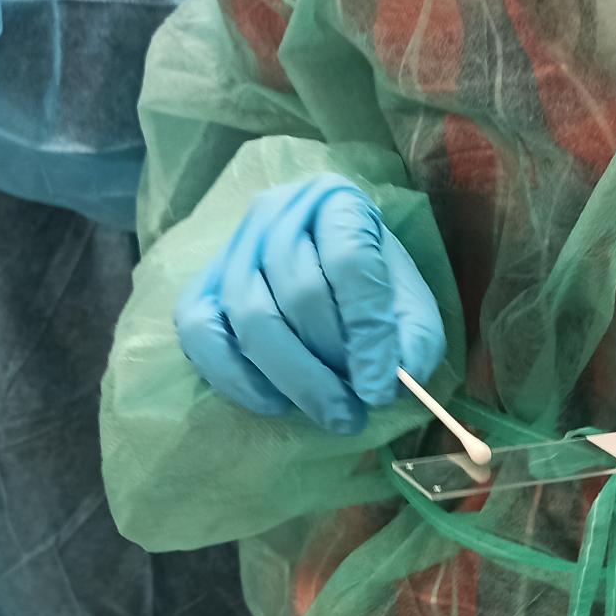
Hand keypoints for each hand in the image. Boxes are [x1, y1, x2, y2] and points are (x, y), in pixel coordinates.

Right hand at [176, 176, 445, 433]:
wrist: (319, 275)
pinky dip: (238, 379)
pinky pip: (202, 334)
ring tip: (330, 413)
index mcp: (336, 202)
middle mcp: (276, 214)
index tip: (381, 390)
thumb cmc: (369, 290)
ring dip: (295, 377)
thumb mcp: (408, 304)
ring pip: (251, 316)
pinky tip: (277, 404)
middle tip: (356, 410)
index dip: (368, 331)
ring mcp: (231, 251)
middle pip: (299, 291)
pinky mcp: (199, 290)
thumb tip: (401, 378)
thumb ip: (415, 337)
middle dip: (332, 362)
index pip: (349, 261)